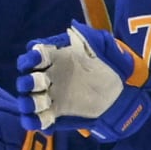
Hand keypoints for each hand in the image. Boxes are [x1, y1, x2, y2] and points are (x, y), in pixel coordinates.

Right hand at [16, 25, 150, 138]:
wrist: (122, 91)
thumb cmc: (110, 66)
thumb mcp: (102, 48)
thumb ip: (88, 38)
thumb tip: (74, 28)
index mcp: (56, 58)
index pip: (35, 56)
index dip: (32, 57)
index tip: (37, 57)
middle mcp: (49, 77)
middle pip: (27, 80)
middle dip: (28, 81)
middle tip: (38, 83)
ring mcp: (51, 96)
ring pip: (29, 100)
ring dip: (28, 102)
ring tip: (35, 103)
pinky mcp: (56, 113)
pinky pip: (38, 119)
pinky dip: (33, 121)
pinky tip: (35, 121)